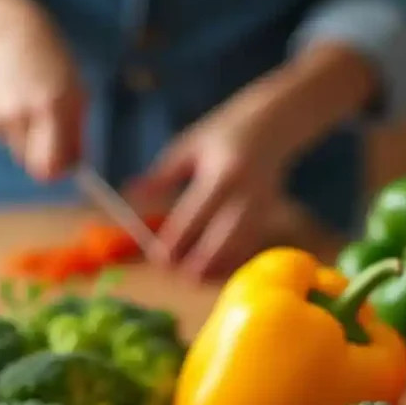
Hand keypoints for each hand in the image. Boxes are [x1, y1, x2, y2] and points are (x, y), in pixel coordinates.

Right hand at [0, 4, 85, 180]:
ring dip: (30, 141)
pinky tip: (15, 103)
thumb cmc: (53, 66)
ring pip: (20, 152)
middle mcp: (22, 113)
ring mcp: (1, 116)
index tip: (63, 169)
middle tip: (52, 140)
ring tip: (32, 111)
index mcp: (50, 107)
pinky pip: (6, 140)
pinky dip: (14, 129)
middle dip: (45, 160)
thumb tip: (76, 166)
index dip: (57, 173)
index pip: (50, 163)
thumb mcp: (77, 94)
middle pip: (34, 165)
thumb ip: (78, 134)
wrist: (12, 36)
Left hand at [129, 92, 287, 278]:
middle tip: (174, 275)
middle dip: (197, 262)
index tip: (159, 258)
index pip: (194, 216)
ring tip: (192, 280)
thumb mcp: (189, 146)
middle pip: (220, 239)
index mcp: (222, 174)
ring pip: (237, 248)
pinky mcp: (269, 215)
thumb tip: (129, 195)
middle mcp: (245, 195)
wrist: (276, 124)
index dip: (176, 240)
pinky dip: (231, 261)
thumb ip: (161, 174)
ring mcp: (261, 207)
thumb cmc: (225, 131)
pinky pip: (248, 246)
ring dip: (215, 267)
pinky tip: (213, 272)